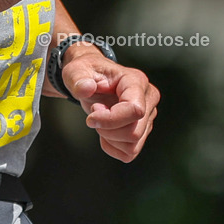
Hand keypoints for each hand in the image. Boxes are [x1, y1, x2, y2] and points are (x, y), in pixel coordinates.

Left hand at [61, 47, 159, 161]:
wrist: (90, 79)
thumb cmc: (85, 73)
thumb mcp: (75, 71)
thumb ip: (78, 78)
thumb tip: (85, 88)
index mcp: (136, 81)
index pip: (135, 110)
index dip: (110, 120)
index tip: (91, 117)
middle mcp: (148, 99)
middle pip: (134, 132)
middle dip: (107, 130)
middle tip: (93, 115)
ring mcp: (148, 116)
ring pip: (133, 145)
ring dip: (109, 138)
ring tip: (100, 120)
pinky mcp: (143, 131)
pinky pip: (129, 153)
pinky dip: (112, 147)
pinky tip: (104, 131)